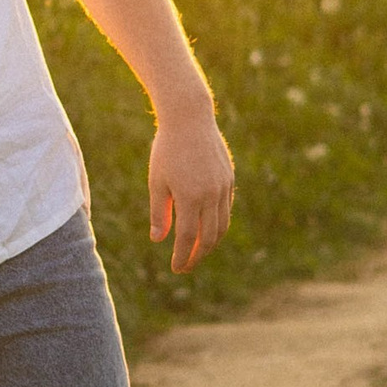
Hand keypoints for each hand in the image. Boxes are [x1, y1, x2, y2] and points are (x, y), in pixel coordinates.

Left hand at [149, 106, 235, 274]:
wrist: (189, 119)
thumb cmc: (166, 150)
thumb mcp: (157, 182)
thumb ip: (160, 213)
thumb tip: (159, 240)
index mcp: (190, 197)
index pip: (188, 238)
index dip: (183, 256)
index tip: (176, 268)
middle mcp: (211, 195)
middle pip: (208, 237)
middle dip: (198, 255)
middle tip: (186, 266)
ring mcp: (223, 187)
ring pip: (221, 226)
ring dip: (210, 243)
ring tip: (197, 251)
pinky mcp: (229, 180)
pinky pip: (226, 209)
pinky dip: (218, 224)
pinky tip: (207, 228)